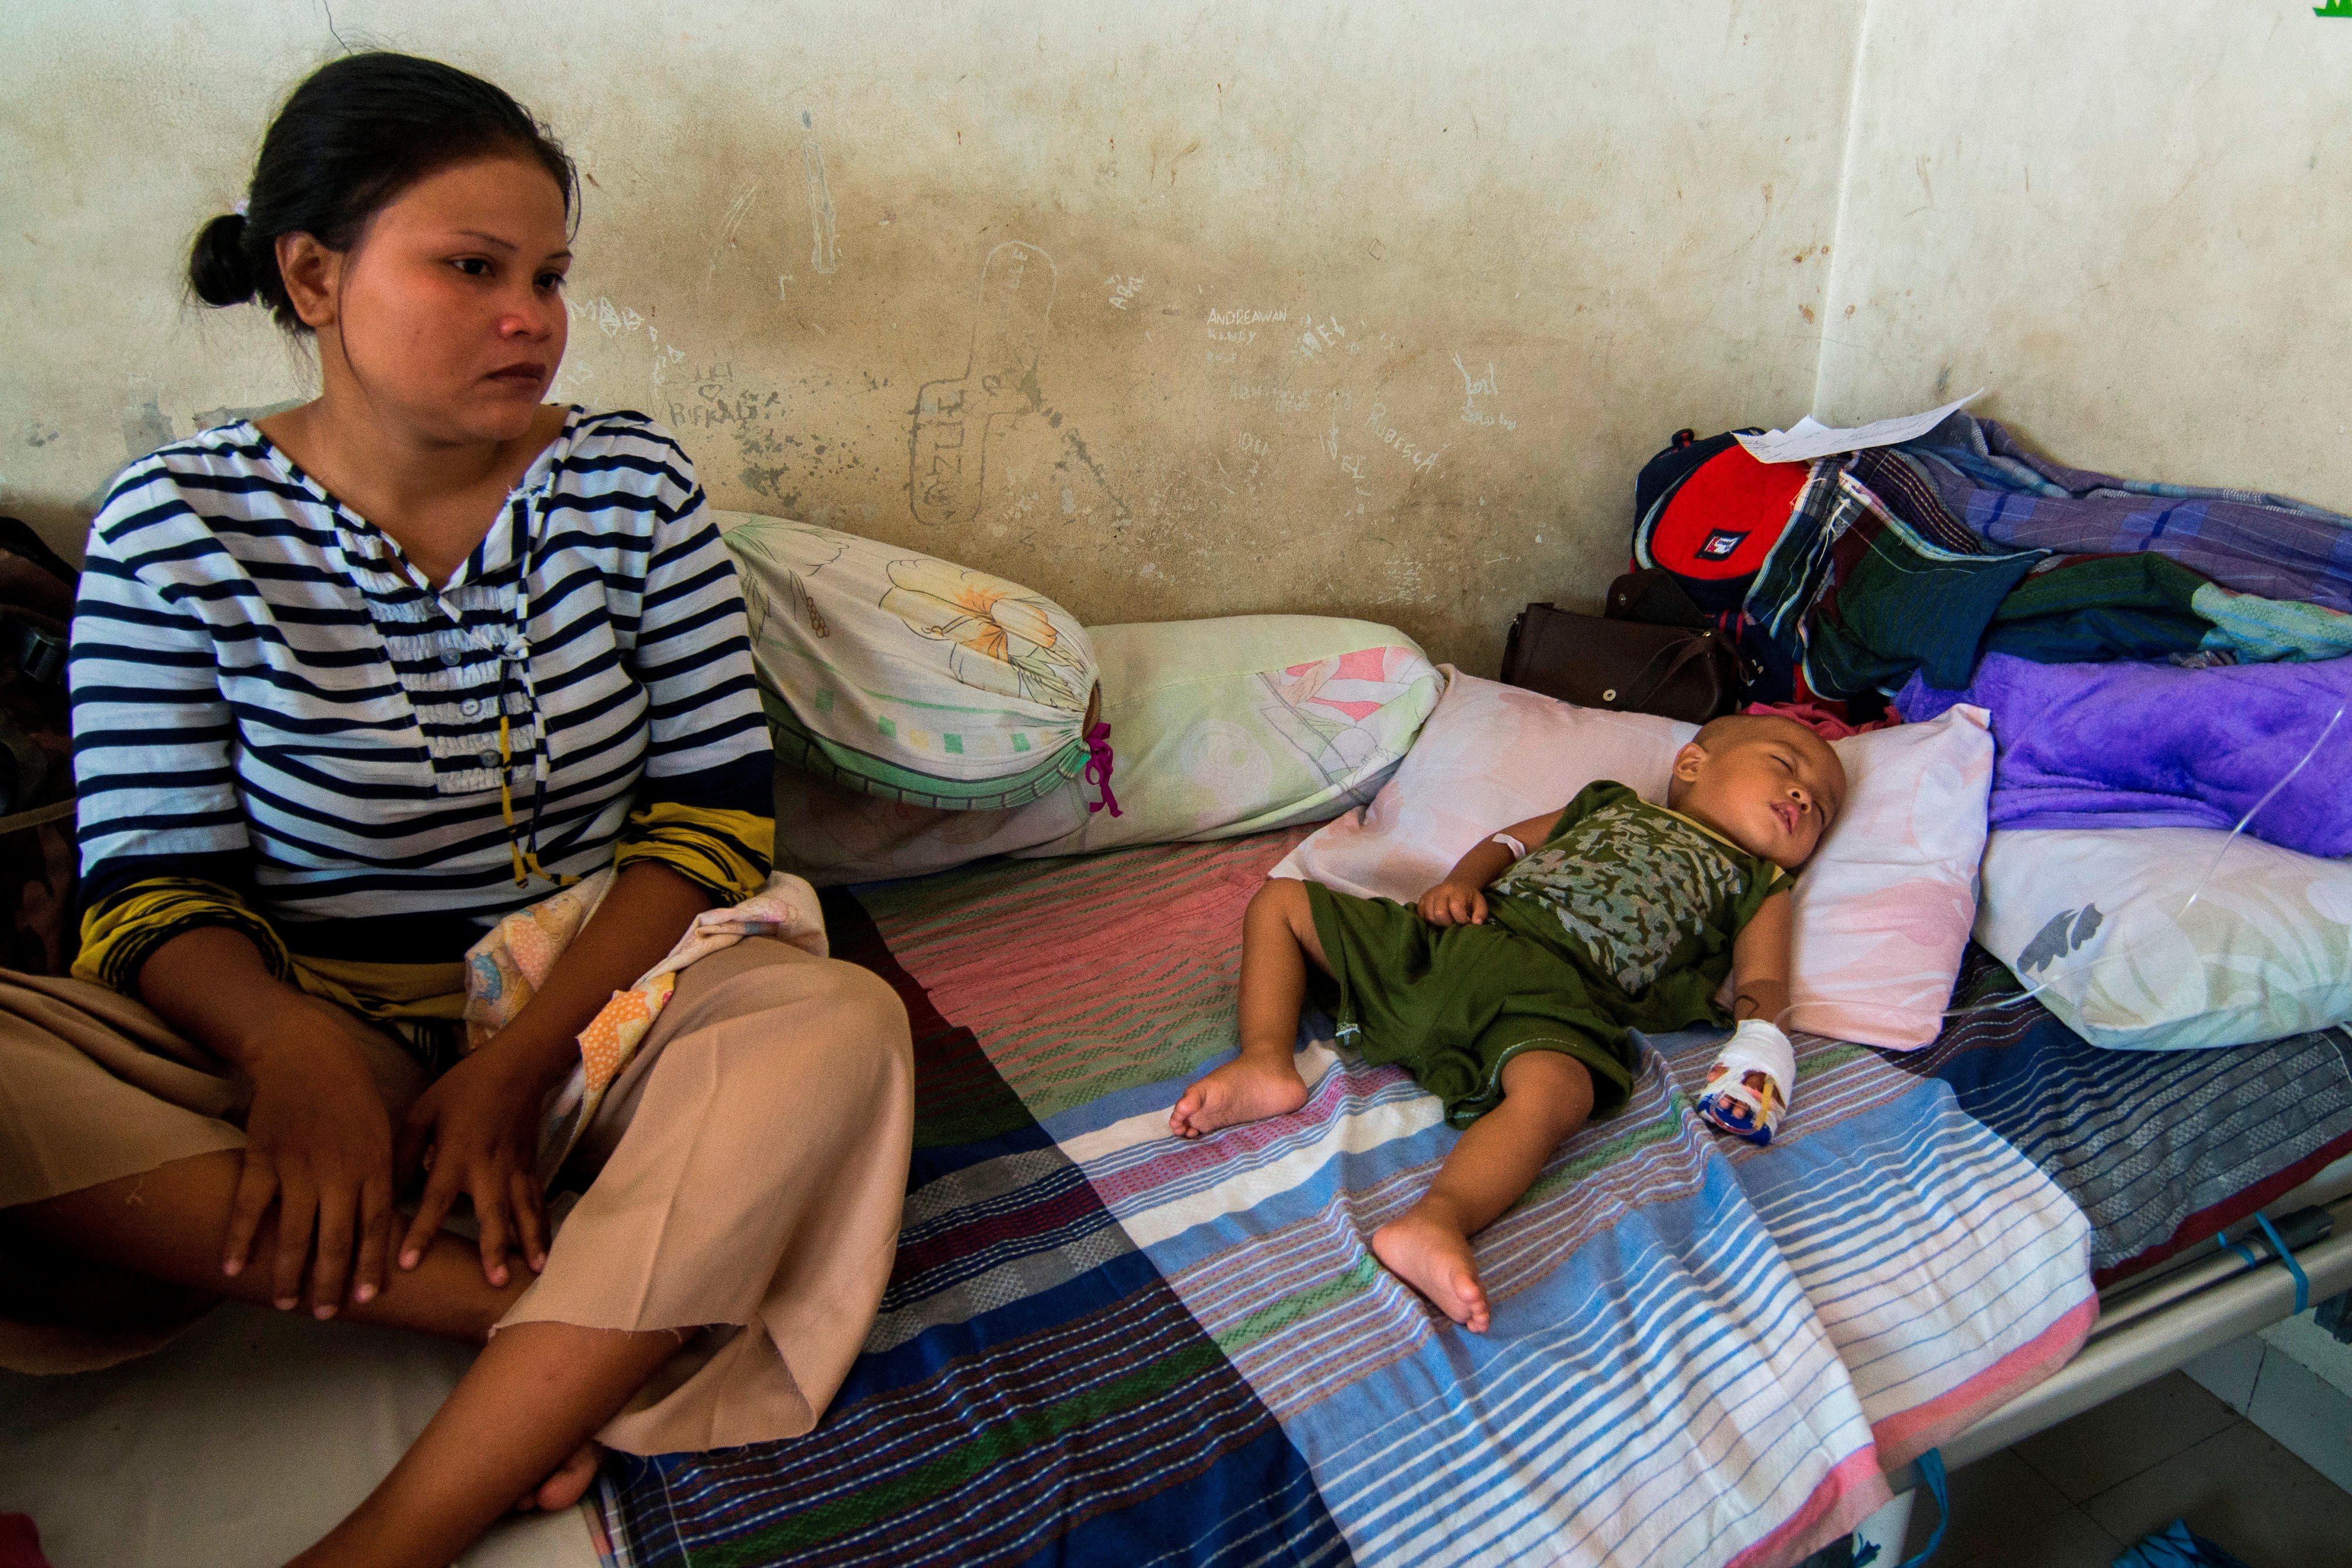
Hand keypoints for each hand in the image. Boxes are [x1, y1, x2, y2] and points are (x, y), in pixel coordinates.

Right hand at [222, 996, 398, 1318]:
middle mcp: (338, 1172)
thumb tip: (388, 1223)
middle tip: (325, 1314)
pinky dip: (240, 1238)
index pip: (376, 1226)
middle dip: (330, 1281)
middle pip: (335, 1238)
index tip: (365, 1298)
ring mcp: (299, 1166)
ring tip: (286, 1303)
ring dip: (288, 1272)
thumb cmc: (353, 1097)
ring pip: (294, 1231)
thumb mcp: (383, 1133)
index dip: (369, 1264)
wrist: (308, 1055)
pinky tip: (233, 1268)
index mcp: (374, 1166)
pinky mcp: (264, 1157)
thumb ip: (384, 1177)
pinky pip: (250, 1206)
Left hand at [395, 1043, 555, 1286]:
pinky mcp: (532, 1168)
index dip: (421, 1232)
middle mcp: (488, 1168)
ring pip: (524, 1212)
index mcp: (456, 1154)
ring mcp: (515, 1169)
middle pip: (492, 1213)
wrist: (518, 1067)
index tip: (406, 1264)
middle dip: (494, 1247)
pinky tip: (545, 1253)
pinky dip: (543, 1228)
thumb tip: (384, 1195)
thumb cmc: (463, 1089)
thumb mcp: (423, 1112)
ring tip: (534, 1272)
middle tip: (494, 1281)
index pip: (435, 1199)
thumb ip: (404, 1153)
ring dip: (529, 1243)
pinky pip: (538, 1202)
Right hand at [1416, 879, 1488, 926]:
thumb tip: (1476, 924)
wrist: (1455, 886)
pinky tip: (1438, 920)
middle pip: (1439, 913)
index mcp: (1456, 890)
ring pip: (1430, 916)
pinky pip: (1421, 916)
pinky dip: (1429, 921)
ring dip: (1439, 923)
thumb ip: (1481, 913)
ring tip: (1447, 921)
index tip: (1466, 922)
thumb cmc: (1468, 898)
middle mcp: (1440, 891)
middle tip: (1454, 923)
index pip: (1456, 907)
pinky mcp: (1421, 900)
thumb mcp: (1479, 903)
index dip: (1461, 919)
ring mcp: (1429, 895)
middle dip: (1448, 923)